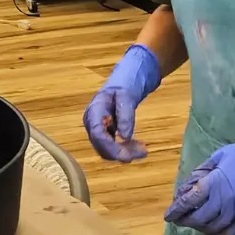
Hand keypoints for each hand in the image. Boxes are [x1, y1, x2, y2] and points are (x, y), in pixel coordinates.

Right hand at [83, 44, 161, 162]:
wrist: (126, 79)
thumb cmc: (125, 83)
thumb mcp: (127, 95)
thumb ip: (125, 114)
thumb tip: (125, 137)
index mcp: (93, 111)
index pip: (97, 135)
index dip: (111, 148)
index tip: (129, 155)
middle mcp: (91, 124)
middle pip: (101, 147)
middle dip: (121, 153)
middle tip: (143, 152)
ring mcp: (97, 129)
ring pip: (107, 151)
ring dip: (124, 153)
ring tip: (143, 149)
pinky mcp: (105, 134)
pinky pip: (112, 147)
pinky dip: (125, 150)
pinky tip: (138, 146)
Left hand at [164, 125, 234, 234]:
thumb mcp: (220, 155)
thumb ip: (203, 171)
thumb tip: (190, 184)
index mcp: (214, 183)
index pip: (189, 201)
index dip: (176, 210)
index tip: (168, 215)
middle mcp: (223, 201)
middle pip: (198, 218)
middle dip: (184, 220)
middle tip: (178, 220)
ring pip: (211, 227)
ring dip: (199, 227)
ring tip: (194, 223)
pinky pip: (228, 233)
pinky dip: (216, 234)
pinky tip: (211, 230)